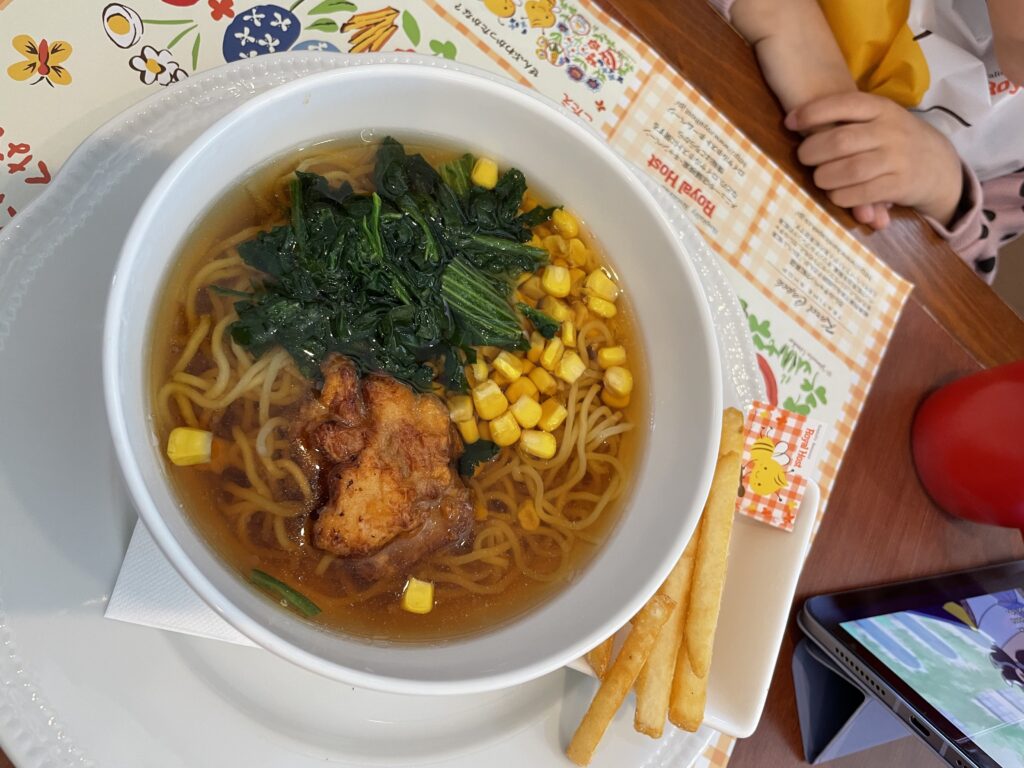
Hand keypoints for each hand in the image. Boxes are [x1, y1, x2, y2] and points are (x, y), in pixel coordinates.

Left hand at [785, 92, 963, 226]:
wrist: (939, 165)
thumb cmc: (895, 140)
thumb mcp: (880, 119)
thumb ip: (848, 119)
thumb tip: (796, 121)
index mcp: (882, 108)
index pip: (844, 104)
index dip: (812, 112)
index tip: (790, 121)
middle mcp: (891, 131)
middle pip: (840, 141)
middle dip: (812, 151)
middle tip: (803, 157)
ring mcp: (897, 159)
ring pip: (850, 170)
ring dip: (824, 177)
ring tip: (819, 178)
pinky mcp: (900, 185)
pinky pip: (862, 194)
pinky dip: (842, 196)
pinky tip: (836, 194)